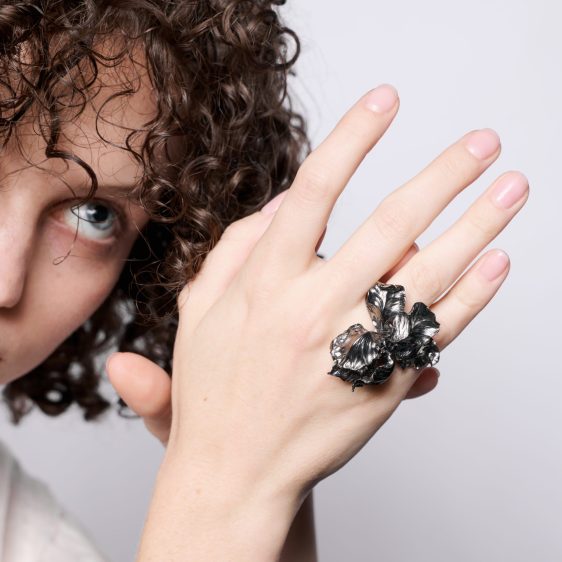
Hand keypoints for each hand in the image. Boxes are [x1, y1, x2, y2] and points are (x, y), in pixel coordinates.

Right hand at [160, 83, 526, 506]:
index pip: (313, 193)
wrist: (236, 471)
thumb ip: (237, 247)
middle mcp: (311, 311)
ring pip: (428, 276)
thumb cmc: (216, 387)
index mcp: (263, 286)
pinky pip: (435, 332)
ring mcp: (352, 349)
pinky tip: (496, 263)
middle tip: (481, 143)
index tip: (385, 100)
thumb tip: (284, 202)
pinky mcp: (381, 383)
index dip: (351, 139)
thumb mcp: (200, 309)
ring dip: (476, 226)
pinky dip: (472, 296)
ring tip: (511, 190)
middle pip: (388, 226)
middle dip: (442, 176)